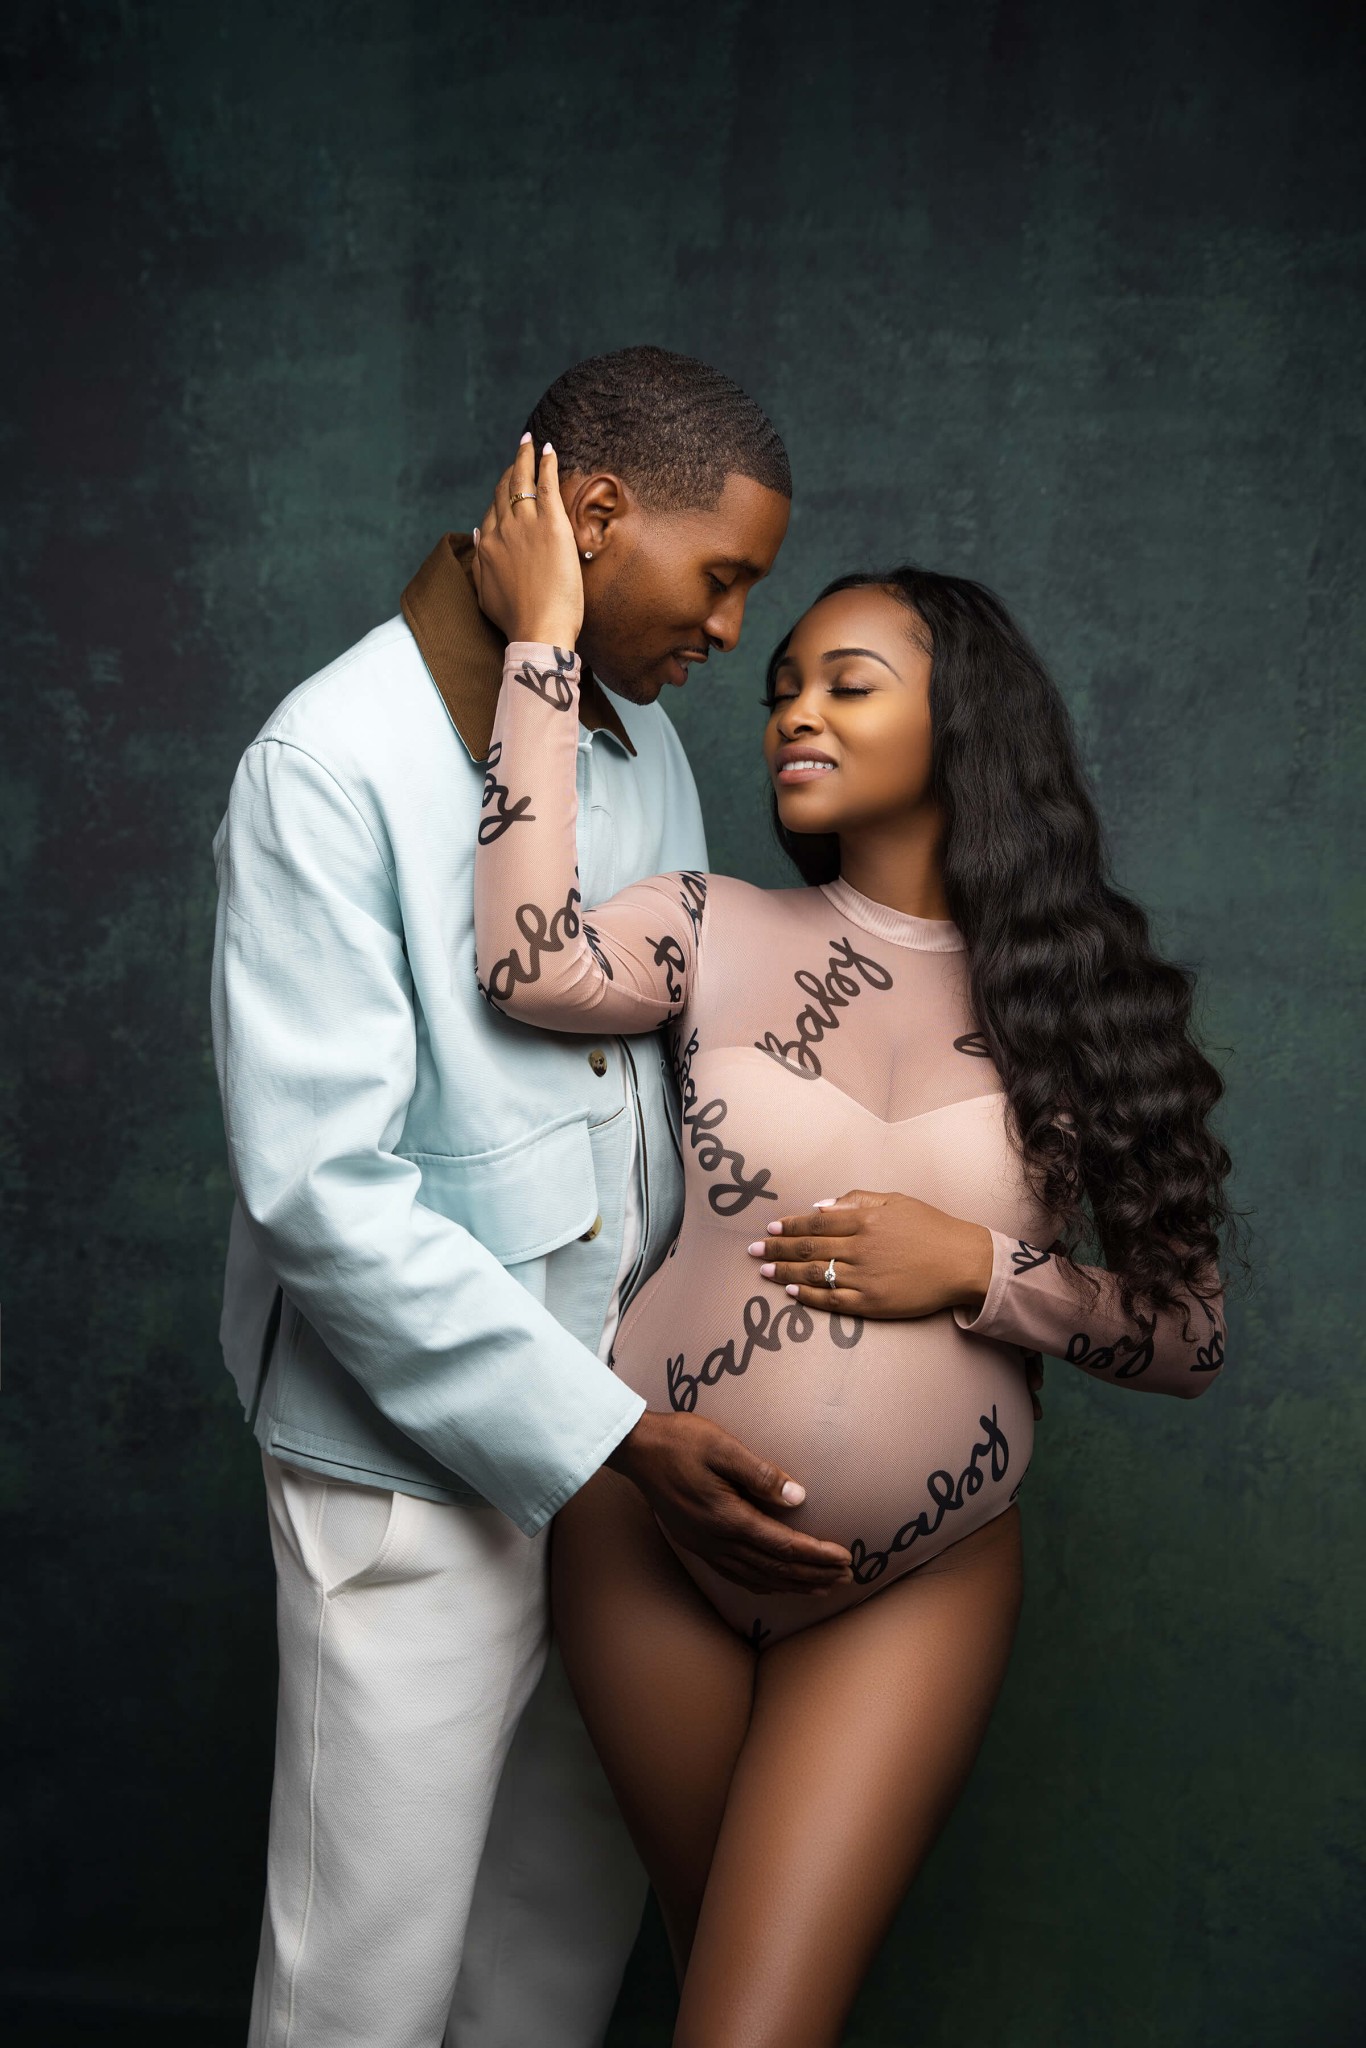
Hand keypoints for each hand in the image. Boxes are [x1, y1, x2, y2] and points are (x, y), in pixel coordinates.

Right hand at [471, 435, 583, 646]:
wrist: (538, 630)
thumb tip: (478, 536)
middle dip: (510, 471)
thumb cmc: (516, 621)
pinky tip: (548, 450)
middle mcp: (502, 530)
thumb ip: (480, 564)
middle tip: (518, 455)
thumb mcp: (486, 594)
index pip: (492, 513)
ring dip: (524, 459)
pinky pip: (545, 484)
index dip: (499, 497)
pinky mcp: (551, 525)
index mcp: (487, 547)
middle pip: (503, 492)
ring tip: (528, 444)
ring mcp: (525, 525)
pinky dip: (545, 464)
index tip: (506, 487)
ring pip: (521, 482)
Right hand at [605, 1409, 853, 1595]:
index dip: (818, 1554)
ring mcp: (705, 1546)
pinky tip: (775, 1583)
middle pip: (775, 1569)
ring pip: (757, 1578)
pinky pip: (736, 1575)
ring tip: (822, 1587)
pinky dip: (763, 1584)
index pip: (784, 1545)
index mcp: (729, 1518)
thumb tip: (799, 1497)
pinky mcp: (697, 1544)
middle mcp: (718, 1540)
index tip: (846, 1557)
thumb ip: (761, 1474)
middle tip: (847, 1578)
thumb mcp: (723, 1447)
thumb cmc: (681, 1441)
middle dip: (813, 1575)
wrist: (636, 1450)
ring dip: (792, 1584)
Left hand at [748, 1188, 994, 1321]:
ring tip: (763, 1270)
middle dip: (776, 1248)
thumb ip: (858, 1200)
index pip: (816, 1222)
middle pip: (808, 1247)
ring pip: (814, 1273)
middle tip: (753, 1250)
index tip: (769, 1228)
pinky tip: (790, 1290)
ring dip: (784, 1270)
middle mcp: (860, 1247)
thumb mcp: (896, 1201)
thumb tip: (821, 1206)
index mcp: (865, 1219)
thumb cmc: (931, 1227)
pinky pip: (831, 1300)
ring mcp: (864, 1277)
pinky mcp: (872, 1303)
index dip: (789, 1225)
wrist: (963, 1262)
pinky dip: (807, 1295)